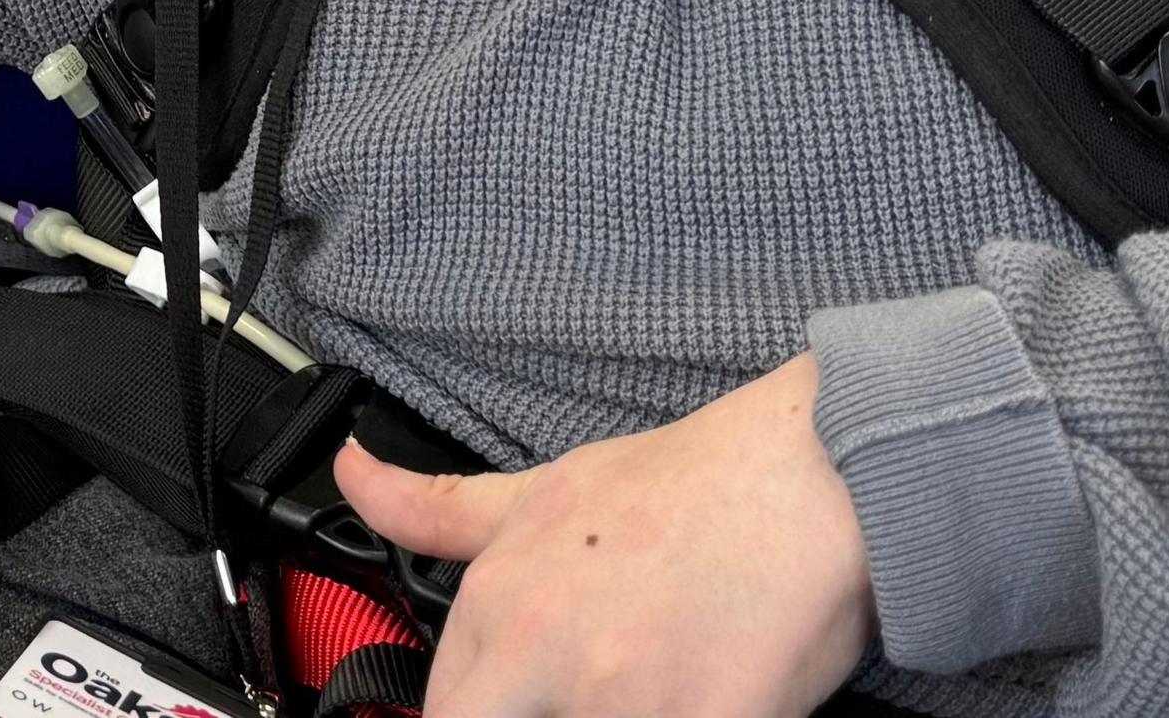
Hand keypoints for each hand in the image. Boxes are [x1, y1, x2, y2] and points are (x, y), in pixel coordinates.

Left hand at [337, 352, 875, 717]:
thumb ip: (436, 508)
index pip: (442, 716)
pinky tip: (696, 699)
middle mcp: (547, 661)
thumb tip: (351, 475)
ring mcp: (627, 703)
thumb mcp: (543, 490)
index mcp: (499, 608)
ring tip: (642, 688)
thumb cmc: (689, 488)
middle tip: (583, 698)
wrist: (817, 478)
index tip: (513, 704)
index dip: (473, 717)